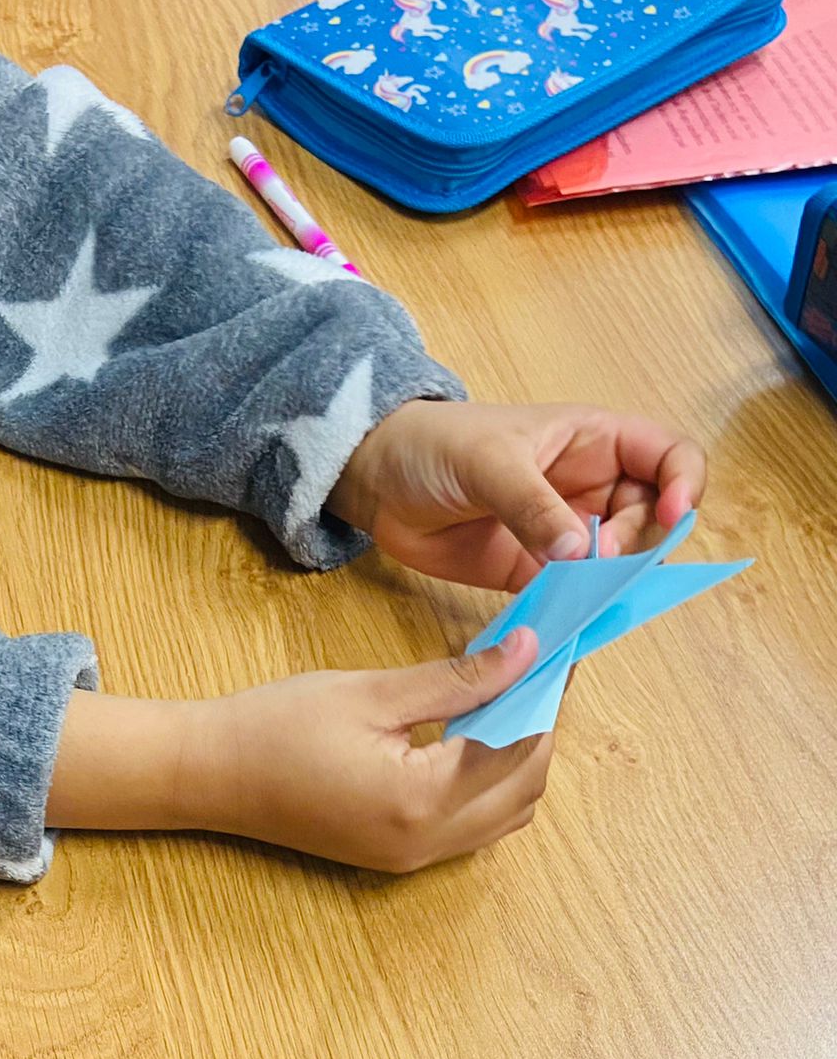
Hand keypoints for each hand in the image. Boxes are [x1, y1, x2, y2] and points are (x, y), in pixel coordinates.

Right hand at [184, 632, 550, 872]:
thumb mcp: (372, 692)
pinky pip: (473, 827)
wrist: (210, 776)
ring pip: (506, 814)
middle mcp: (427, 842)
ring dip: (519, 760)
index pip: (519, 747)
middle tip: (534, 669)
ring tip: (505, 699)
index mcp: (422, 800)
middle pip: (525, 788)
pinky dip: (490, 784)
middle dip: (540, 728)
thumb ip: (456, 679)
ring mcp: (413, 858)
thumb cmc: (278, 726)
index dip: (545, 695)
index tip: (555, 647)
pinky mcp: (398, 857)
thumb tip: (528, 652)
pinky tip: (472, 737)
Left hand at [328, 399, 706, 592]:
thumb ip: (533, 505)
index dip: (684, 484)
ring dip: (607, 581)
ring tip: (578, 590)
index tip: (671, 516)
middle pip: (650, 519)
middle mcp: (589, 486)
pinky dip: (573, 608)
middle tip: (599, 557)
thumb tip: (581, 550)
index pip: (669, 456)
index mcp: (594, 440)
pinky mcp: (532, 572)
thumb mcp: (488, 462)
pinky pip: (570, 595)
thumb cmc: (434, 445)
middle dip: (638, 542)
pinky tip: (561, 618)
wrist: (375, 480)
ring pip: (615, 563)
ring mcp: (562, 532)